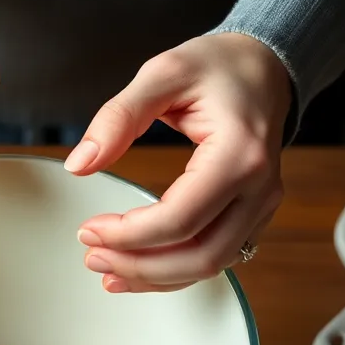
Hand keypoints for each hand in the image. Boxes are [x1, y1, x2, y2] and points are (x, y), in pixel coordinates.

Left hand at [65, 33, 290, 291]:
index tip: (88, 230)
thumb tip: (79, 164)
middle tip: (91, 257)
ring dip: (155, 277)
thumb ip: (118, 117)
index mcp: (240, 154)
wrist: (265, 68)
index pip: (181, 218)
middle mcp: (259, 188)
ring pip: (211, 266)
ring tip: (107, 270)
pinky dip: (175, 272)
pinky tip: (138, 270)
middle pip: (200, 255)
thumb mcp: (162, 73)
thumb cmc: (217, 67)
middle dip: (140, 266)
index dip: (129, 234)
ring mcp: (261, 206)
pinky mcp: (252, 216)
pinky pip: (216, 258)